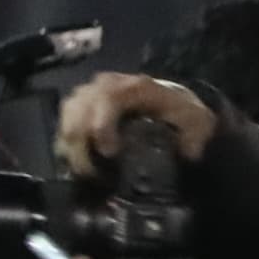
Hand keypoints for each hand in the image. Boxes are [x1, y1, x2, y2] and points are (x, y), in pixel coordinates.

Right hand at [53, 73, 219, 178]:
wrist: (169, 103)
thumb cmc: (179, 113)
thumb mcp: (196, 121)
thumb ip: (195, 135)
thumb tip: (187, 152)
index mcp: (133, 86)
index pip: (107, 101)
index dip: (102, 129)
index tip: (110, 155)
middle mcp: (105, 84)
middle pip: (77, 113)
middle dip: (81, 149)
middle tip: (93, 175)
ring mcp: (88, 93)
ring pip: (66, 120)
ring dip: (71, 150)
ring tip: (86, 171)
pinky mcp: (78, 105)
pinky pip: (62, 125)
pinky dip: (66, 146)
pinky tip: (78, 161)